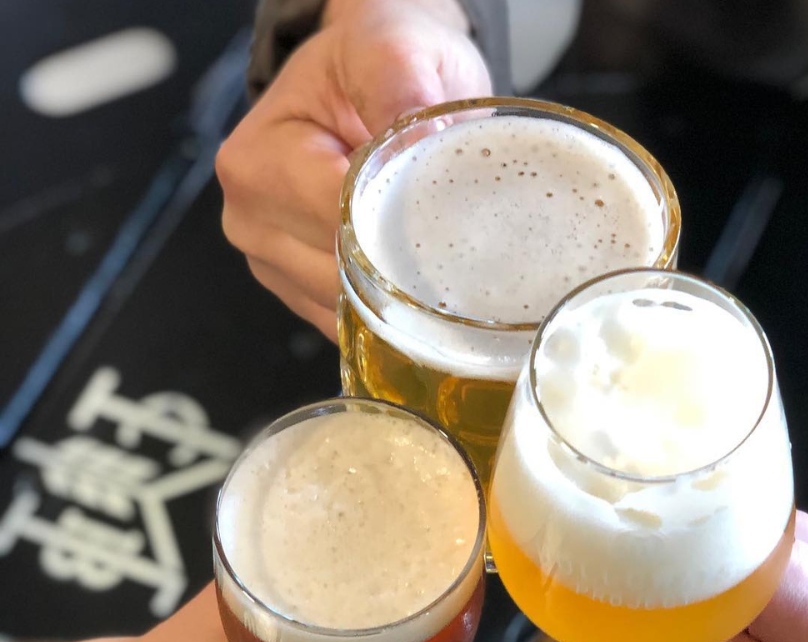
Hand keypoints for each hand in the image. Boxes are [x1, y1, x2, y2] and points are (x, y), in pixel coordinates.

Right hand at [216, 0, 490, 337]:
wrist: (371, 81)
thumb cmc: (377, 63)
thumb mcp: (390, 49)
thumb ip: (398, 87)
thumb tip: (416, 147)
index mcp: (257, 165)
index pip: (336, 226)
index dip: (400, 227)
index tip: (450, 217)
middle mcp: (251, 222)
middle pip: (341, 277)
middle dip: (404, 266)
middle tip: (458, 240)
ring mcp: (273, 265)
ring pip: (349, 311)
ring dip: (401, 296)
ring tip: (438, 256)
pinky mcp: (302, 294)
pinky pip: (352, 326)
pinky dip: (391, 317)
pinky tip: (419, 289)